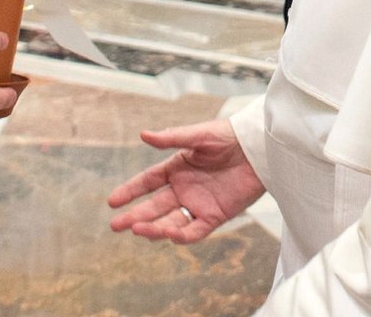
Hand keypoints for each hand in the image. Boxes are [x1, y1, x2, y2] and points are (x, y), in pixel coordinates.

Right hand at [108, 121, 264, 243]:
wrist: (258, 149)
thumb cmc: (227, 137)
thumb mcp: (197, 136)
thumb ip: (170, 138)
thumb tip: (142, 135)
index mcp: (176, 168)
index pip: (147, 182)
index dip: (130, 191)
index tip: (112, 201)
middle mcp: (184, 188)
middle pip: (154, 206)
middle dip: (135, 216)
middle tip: (116, 226)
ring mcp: (198, 204)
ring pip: (170, 221)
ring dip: (154, 227)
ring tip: (137, 230)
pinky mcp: (216, 216)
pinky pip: (195, 230)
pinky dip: (182, 235)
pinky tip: (168, 234)